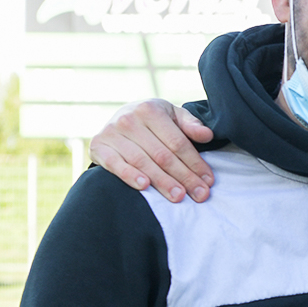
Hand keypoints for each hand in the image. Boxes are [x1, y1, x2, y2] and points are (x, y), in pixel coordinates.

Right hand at [91, 98, 215, 202]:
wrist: (118, 118)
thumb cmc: (152, 121)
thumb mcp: (172, 116)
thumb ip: (190, 125)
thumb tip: (207, 135)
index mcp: (150, 110)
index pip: (177, 142)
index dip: (195, 163)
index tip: (208, 181)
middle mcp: (129, 119)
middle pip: (162, 155)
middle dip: (183, 177)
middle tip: (199, 194)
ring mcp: (112, 133)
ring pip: (143, 162)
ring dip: (162, 181)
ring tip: (179, 196)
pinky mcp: (99, 147)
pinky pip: (116, 164)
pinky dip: (129, 175)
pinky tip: (144, 186)